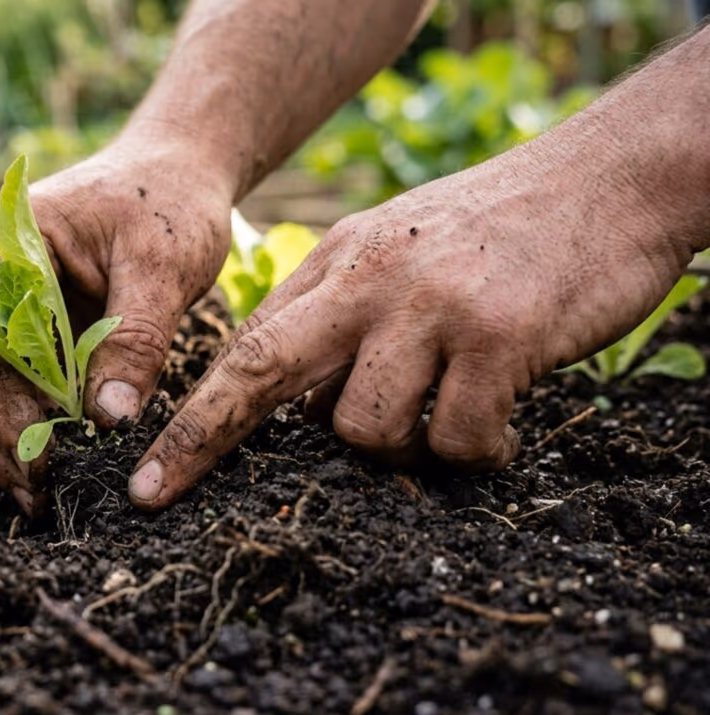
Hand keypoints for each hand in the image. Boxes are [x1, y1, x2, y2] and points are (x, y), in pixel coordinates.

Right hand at [0, 143, 234, 515]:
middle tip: (37, 493)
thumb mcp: (163, 266)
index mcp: (11, 241)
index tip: (41, 456)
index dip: (6, 403)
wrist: (180, 168)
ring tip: (36, 493)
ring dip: (2, 436)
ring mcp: (5, 299)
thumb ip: (134, 337)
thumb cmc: (171, 204)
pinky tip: (49, 461)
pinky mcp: (31, 323)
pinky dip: (26, 420)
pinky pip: (13, 378)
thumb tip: (109, 419)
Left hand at [129, 135, 700, 509]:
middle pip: (262, 371)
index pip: (246, 348)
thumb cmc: (494, 230)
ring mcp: (432, 306)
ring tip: (445, 418)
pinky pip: (456, 438)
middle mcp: (371, 281)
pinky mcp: (498, 335)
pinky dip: (477, 451)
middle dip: (199, 439)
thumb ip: (333, 310)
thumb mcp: (393, 245)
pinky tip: (502, 425)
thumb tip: (284, 398)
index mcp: (339, 262)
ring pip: (363, 427)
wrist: (606, 181)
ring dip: (397, 449)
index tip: (146, 474)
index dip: (191, 416)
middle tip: (158, 494)